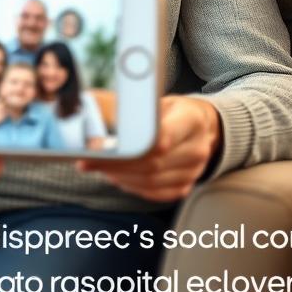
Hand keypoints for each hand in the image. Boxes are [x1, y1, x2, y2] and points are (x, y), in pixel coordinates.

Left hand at [78, 95, 220, 202]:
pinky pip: (156, 193)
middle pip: (152, 163)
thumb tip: (91, 108)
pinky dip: (132, 187)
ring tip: (98, 167)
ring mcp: (194, 171)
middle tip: (88, 161)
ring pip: (151, 182)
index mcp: (192, 120)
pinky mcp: (186, 186)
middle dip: (115, 164)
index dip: (130, 147)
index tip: (100, 148)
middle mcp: (197, 148)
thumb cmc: (173, 109)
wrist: (203, 125)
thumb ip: (133, 106)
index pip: (162, 139)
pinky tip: (116, 177)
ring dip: (120, 176)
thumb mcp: (158, 98)